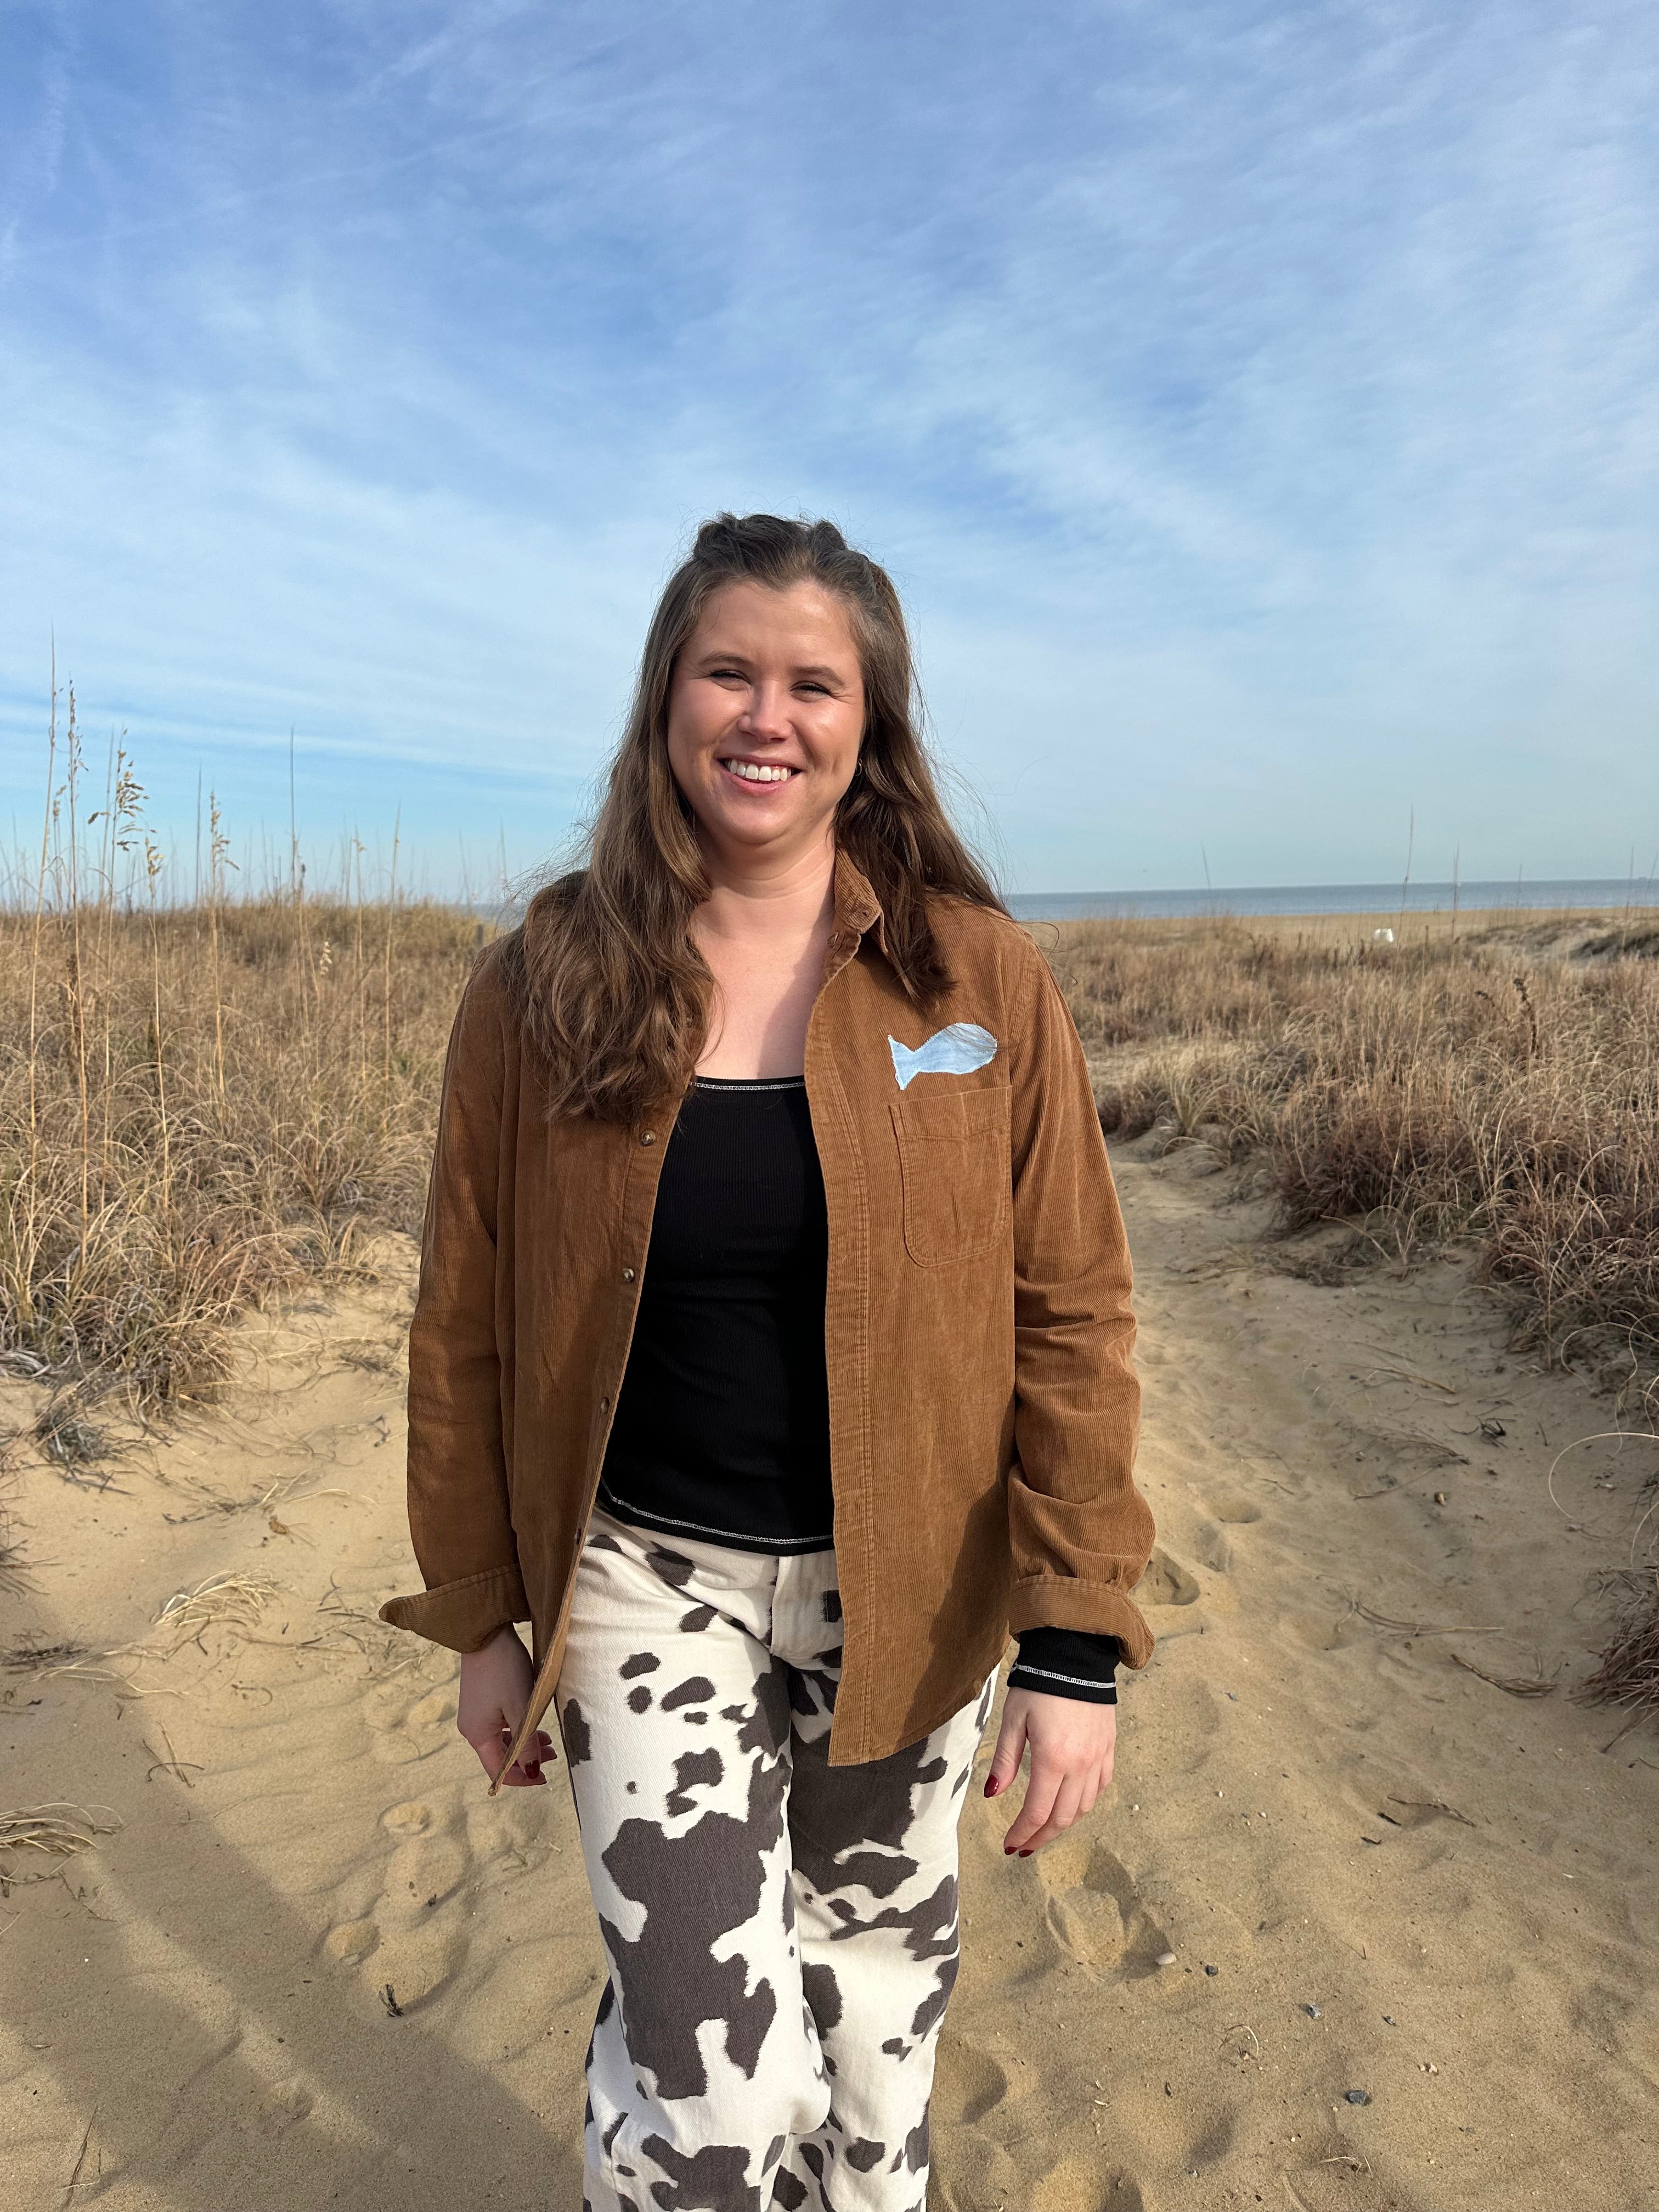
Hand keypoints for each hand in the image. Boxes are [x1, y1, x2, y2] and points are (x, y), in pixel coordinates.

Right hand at [457, 1624, 554, 1787]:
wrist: (486, 1632)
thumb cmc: (503, 1669)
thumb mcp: (520, 1708)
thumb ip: (527, 1743)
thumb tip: (532, 1770)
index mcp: (478, 1735)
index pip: (498, 1770)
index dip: (522, 1779)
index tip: (544, 1778)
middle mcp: (472, 1728)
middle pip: (500, 1756)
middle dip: (527, 1760)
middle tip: (553, 1756)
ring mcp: (475, 1713)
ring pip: (502, 1739)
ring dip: (524, 1743)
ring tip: (548, 1741)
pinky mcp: (481, 1700)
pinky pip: (500, 1724)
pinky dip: (517, 1729)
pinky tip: (532, 1723)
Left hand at [985, 1687, 1114, 1854]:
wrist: (1076, 1657)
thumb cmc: (1039, 1685)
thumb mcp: (1013, 1719)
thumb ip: (1005, 1760)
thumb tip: (992, 1795)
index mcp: (1053, 1759)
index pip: (1037, 1812)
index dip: (1022, 1834)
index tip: (1009, 1845)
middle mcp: (1080, 1765)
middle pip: (1062, 1817)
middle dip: (1040, 1837)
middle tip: (1023, 1846)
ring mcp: (1098, 1758)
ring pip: (1083, 1807)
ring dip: (1062, 1824)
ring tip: (1043, 1829)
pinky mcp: (1109, 1749)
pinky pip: (1100, 1788)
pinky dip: (1084, 1803)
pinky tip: (1071, 1804)